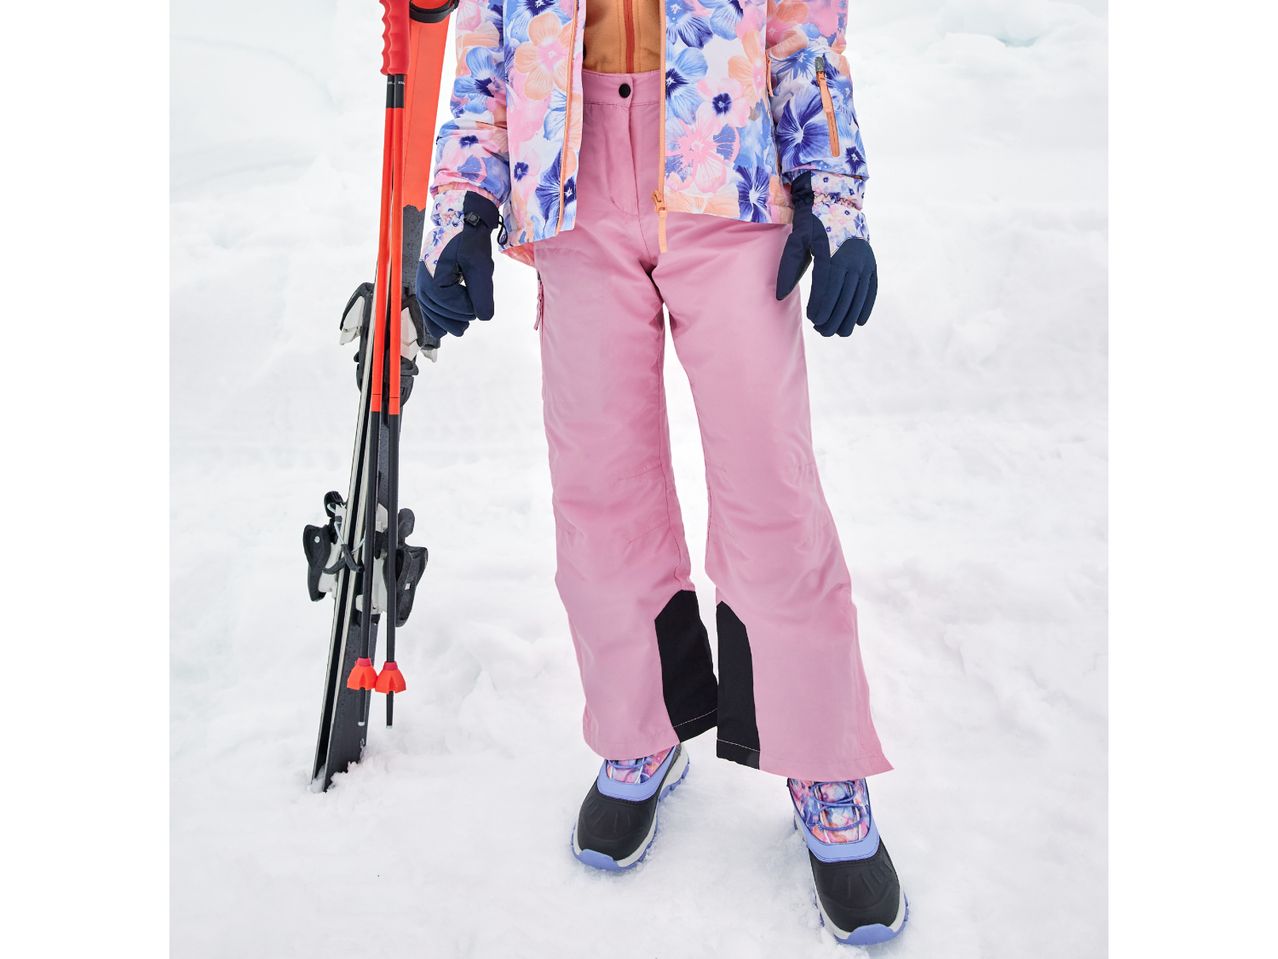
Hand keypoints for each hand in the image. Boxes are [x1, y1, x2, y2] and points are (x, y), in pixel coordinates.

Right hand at [416, 191, 499, 337]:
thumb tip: (484, 318)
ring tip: (464, 326)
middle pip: (447, 317)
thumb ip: (482, 293)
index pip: (458, 310)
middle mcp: (424, 287)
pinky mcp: (427, 286)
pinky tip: (443, 332)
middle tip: (475, 298)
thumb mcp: (480, 265)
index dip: (473, 307)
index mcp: (434, 282)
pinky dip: (437, 322)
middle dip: (464, 313)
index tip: (481, 293)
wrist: (460, 222)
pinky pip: (429, 312)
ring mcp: (423, 287)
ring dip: (452, 321)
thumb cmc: (469, 240)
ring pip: (437, 318)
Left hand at [776, 173, 877, 337]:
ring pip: (857, 296)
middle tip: (822, 331)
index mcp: (830, 254)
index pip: (826, 289)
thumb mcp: (796, 240)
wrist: (836, 199)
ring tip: (838, 332)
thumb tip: (779, 296)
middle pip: (843, 297)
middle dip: (833, 318)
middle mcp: (850, 259)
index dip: (820, 307)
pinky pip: (871, 288)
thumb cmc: (811, 222)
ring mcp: (863, 261)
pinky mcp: (870, 261)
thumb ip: (787, 268)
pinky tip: (859, 321)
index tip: (813, 319)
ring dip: (848, 317)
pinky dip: (866, 305)